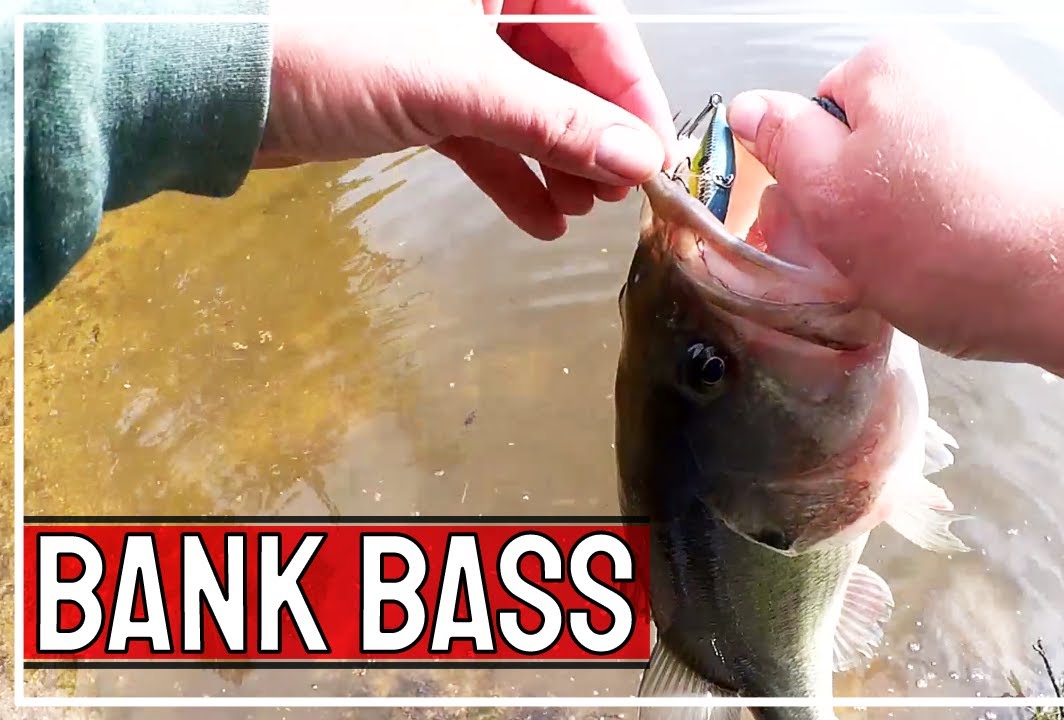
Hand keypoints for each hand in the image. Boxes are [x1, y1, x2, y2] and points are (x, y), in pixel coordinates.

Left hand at [257, 0, 678, 239]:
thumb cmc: (328, 47)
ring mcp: (445, 47)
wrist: (214, 86)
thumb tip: (639, 158)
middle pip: (565, 67)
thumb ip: (557, 121)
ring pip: (525, 105)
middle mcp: (479, 0)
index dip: (632, 93)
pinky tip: (540, 217)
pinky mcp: (415, 93)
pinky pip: (482, 133)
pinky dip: (510, 173)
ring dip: (557, 160)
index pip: (598, 24)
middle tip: (618, 192)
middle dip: (592, 134)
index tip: (656, 155)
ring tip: (581, 210)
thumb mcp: (460, 82)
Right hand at [727, 34, 1063, 433]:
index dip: (812, 181)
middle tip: (872, 257)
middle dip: (863, 201)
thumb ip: (781, 142)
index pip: (813, 117)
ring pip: (918, 174)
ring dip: (910, 221)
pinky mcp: (1038, 158)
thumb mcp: (830, 197)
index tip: (827, 226)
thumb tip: (750, 111)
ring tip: (928, 268)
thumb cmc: (949, 243)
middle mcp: (951, 71)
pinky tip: (968, 265)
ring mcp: (1001, 111)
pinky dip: (959, 228)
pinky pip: (968, 193)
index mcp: (890, 64)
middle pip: (869, 143)